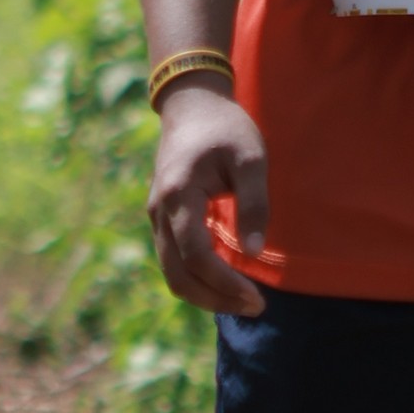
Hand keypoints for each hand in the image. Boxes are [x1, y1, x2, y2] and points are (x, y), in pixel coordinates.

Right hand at [148, 85, 270, 317]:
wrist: (192, 105)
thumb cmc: (226, 129)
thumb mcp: (251, 158)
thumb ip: (254, 203)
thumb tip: (254, 252)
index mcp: (179, 195)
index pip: (196, 255)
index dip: (224, 282)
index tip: (257, 297)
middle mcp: (160, 211)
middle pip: (178, 275)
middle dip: (215, 299)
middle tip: (255, 308)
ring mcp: (156, 216)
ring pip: (172, 273)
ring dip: (205, 294)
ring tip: (243, 302)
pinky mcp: (162, 219)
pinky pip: (174, 261)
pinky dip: (197, 279)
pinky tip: (227, 282)